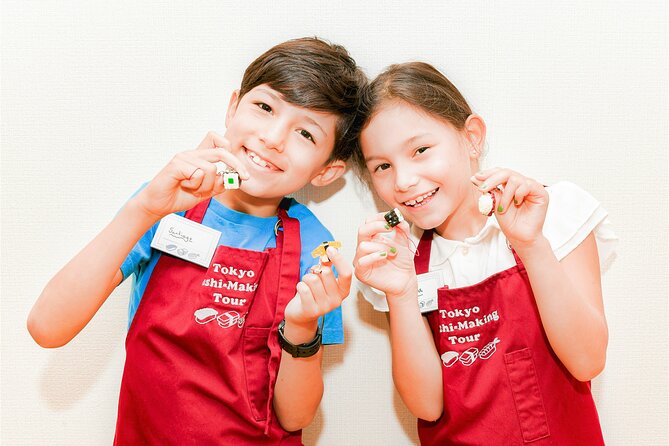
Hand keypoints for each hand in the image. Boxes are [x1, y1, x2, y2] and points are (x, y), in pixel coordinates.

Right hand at [133, 132, 249, 218]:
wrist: (158, 205)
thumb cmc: (179, 195)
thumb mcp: (205, 192)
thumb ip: (219, 184)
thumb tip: (235, 178)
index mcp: (199, 157)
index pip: (215, 138)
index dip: (228, 146)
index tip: (235, 162)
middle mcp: (192, 154)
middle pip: (221, 150)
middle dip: (236, 164)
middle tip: (245, 176)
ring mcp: (184, 157)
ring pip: (211, 168)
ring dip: (206, 185)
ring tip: (193, 188)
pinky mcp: (176, 165)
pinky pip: (198, 173)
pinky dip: (195, 185)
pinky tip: (184, 186)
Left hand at [283, 247, 351, 339]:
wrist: (302, 315)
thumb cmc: (313, 295)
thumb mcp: (322, 280)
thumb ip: (326, 266)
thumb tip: (328, 250)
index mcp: (343, 291)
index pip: (346, 273)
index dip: (339, 259)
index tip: (330, 249)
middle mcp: (337, 300)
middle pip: (326, 273)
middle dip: (315, 271)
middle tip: (312, 278)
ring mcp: (325, 307)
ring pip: (313, 279)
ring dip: (306, 279)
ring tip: (306, 286)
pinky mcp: (311, 310)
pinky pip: (303, 288)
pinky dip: (300, 286)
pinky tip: (302, 293)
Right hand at [353, 214, 416, 298]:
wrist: (405, 279)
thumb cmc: (402, 263)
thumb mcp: (404, 241)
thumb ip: (402, 228)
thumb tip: (397, 218)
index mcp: (373, 238)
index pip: (369, 222)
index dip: (379, 217)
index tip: (392, 218)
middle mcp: (365, 247)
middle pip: (362, 230)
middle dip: (376, 226)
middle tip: (390, 228)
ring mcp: (361, 259)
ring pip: (362, 245)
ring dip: (380, 247)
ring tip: (392, 252)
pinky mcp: (361, 272)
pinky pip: (362, 261)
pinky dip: (374, 257)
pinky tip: (384, 257)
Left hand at [471, 168, 548, 247]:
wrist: (520, 236)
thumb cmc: (510, 222)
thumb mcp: (494, 203)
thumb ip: (488, 189)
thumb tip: (475, 177)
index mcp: (511, 184)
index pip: (500, 172)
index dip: (488, 173)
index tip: (476, 177)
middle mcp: (522, 183)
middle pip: (506, 172)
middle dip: (492, 179)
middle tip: (483, 189)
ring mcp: (531, 186)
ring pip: (515, 179)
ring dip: (505, 195)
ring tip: (502, 208)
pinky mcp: (541, 192)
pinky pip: (526, 185)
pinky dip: (517, 195)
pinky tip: (517, 203)